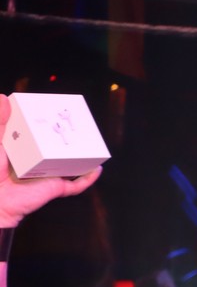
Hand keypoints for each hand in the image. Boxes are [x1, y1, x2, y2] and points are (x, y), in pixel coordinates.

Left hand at [0, 96, 100, 227]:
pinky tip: (97, 167)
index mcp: (19, 147)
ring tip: (88, 139)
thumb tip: (4, 99)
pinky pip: (77, 184)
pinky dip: (89, 177)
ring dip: (79, 152)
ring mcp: (47, 173)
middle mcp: (35, 159)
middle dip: (65, 133)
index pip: (34, 131)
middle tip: (73, 120)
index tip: (50, 109)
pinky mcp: (55, 187)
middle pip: (54, 144)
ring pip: (67, 161)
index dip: (43, 120)